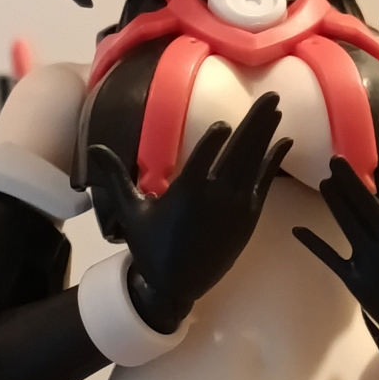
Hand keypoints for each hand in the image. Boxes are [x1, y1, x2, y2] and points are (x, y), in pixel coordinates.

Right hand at [86, 93, 291, 332]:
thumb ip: (116, 176)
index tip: (225, 121)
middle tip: (271, 95)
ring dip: (267, 133)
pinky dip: (273, 161)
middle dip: (256, 121)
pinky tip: (283, 142)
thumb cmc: (151, 246)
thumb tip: (95, 148)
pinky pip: (264, 182)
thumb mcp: (131, 211)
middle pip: (239, 150)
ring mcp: (237, 206)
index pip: (204, 156)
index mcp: (186, 191)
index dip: (216, 138)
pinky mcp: (248, 216)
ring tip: (277, 108)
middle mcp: (216, 195)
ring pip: (255, 162)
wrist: (177, 284)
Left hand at [293, 153, 378, 370]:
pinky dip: (313, 244)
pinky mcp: (355, 280)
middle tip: (336, 160)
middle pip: (366, 206)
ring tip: (324, 181)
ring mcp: (370, 262)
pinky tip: (297, 229)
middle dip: (350, 181)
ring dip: (334, 201)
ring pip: (347, 224)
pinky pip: (331, 258)